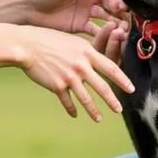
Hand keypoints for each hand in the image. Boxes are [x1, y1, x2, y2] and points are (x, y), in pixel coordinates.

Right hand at [18, 26, 133, 121]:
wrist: (27, 46)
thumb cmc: (47, 39)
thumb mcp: (72, 41)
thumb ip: (85, 52)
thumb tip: (95, 60)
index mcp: (87, 52)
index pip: (111, 68)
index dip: (123, 80)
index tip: (131, 89)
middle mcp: (81, 66)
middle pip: (102, 87)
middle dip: (112, 100)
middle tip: (119, 109)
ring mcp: (69, 77)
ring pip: (86, 99)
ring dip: (94, 111)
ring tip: (99, 119)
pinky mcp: (57, 86)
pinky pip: (68, 102)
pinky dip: (71, 109)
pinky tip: (74, 114)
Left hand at [27, 0, 129, 36]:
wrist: (28, 8)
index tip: (122, 4)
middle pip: (111, 6)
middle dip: (120, 12)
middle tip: (125, 18)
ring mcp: (85, 13)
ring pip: (106, 19)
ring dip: (115, 24)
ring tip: (123, 30)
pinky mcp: (79, 26)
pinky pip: (95, 30)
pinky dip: (103, 33)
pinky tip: (112, 35)